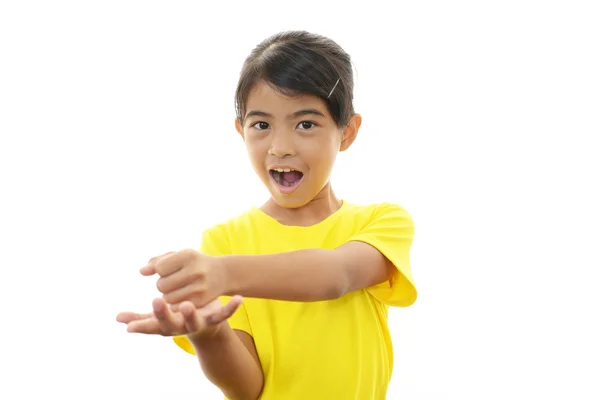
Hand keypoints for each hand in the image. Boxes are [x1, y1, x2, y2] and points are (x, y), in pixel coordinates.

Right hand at [116, 296, 242, 336]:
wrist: (207, 326)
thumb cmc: (178, 317)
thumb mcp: (159, 318)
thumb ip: (139, 317)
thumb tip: (117, 318)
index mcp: (167, 326)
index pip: (151, 326)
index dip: (141, 325)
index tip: (130, 325)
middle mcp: (181, 327)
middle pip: (170, 324)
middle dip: (163, 314)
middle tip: (156, 301)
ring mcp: (198, 324)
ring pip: (194, 321)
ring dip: (190, 314)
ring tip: (187, 305)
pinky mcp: (215, 319)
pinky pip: (224, 315)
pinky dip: (231, 308)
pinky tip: (239, 298)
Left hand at [141, 249, 227, 309]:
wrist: (222, 274)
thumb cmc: (194, 263)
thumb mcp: (179, 256)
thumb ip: (158, 261)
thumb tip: (142, 272)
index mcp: (188, 255)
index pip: (159, 268)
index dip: (161, 270)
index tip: (171, 268)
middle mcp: (196, 271)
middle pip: (161, 285)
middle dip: (163, 284)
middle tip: (175, 281)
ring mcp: (199, 288)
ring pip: (167, 298)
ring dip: (169, 296)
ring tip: (181, 289)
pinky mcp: (201, 302)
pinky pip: (176, 308)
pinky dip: (176, 304)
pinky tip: (184, 298)